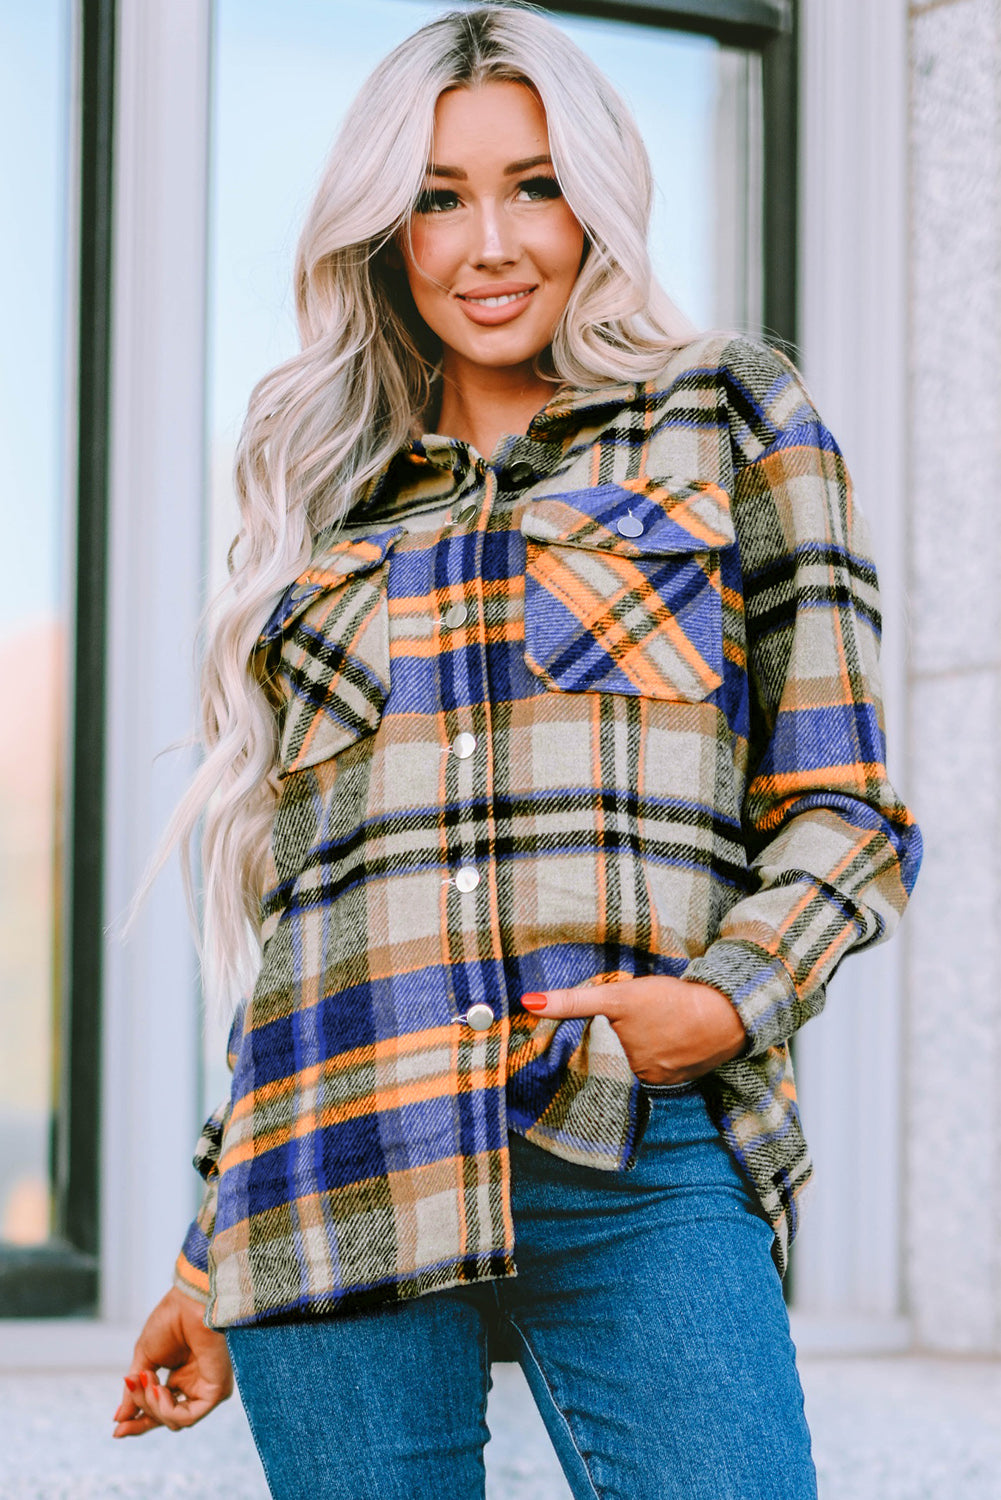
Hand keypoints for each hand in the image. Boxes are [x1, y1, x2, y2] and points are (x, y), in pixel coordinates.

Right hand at [112, 1286, 233, 1437]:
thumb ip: (134, 1393)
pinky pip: (188, 1416)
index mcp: (181, 1375)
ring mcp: (208, 1389)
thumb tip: (119, 1420)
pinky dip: (168, 1409)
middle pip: (167, 1418)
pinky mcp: (218, 1391)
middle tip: (125, 1411)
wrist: (188, 1302)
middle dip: (142, 1414)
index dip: (138, 1422)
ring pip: (175, 1421)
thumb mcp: (144, 1360)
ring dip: (152, 1405)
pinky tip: (159, 1389)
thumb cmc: (170, 1321)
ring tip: (147, 1379)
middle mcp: (196, 1384)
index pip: (160, 1409)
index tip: (117, 1432)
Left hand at [521, 975, 745, 1085]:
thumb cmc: (669, 1002)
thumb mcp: (617, 996)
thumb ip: (573, 1002)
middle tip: (600, 1032)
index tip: (558, 1046)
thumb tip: (528, 1003)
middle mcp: (636, 1081)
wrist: (726, 1014)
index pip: (583, 1062)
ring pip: (630, 1068)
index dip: (572, 1052)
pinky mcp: (678, 1078)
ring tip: (627, 1034)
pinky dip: (648, 1057)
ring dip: (624, 1055)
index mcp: (618, 1065)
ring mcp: (659, 1081)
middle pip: (606, 1066)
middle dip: (599, 1053)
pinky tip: (652, 1040)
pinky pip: (653, 1070)